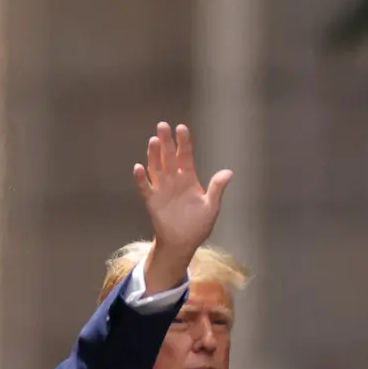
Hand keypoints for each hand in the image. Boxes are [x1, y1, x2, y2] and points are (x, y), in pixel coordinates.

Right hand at [133, 122, 232, 258]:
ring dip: (154, 155)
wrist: (182, 243)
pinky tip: (138, 167)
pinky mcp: (152, 201)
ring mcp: (162, 189)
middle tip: (163, 125)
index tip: (181, 128)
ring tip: (153, 140)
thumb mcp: (211, 207)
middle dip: (166, 142)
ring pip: (156, 167)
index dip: (183, 142)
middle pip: (169, 157)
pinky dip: (141, 178)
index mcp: (189, 178)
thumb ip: (217, 188)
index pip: (185, 156)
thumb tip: (229, 172)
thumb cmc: (198, 225)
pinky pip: (145, 187)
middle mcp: (174, 180)